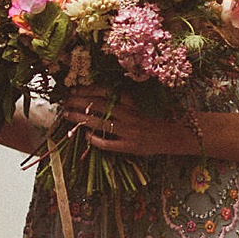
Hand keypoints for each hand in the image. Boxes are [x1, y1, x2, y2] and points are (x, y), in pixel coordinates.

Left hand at [57, 87, 190, 156]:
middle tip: (64, 102)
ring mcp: (129, 131)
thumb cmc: (152, 118)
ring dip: (82, 119)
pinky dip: (96, 140)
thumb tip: (96, 95)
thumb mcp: (138, 104)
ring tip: (68, 116)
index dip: (87, 90)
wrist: (174, 135)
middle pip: (99, 106)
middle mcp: (128, 114)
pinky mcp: (131, 147)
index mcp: (130, 102)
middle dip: (79, 102)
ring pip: (101, 123)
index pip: (104, 92)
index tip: (73, 90)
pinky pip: (110, 143)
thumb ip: (121, 100)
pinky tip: (86, 136)